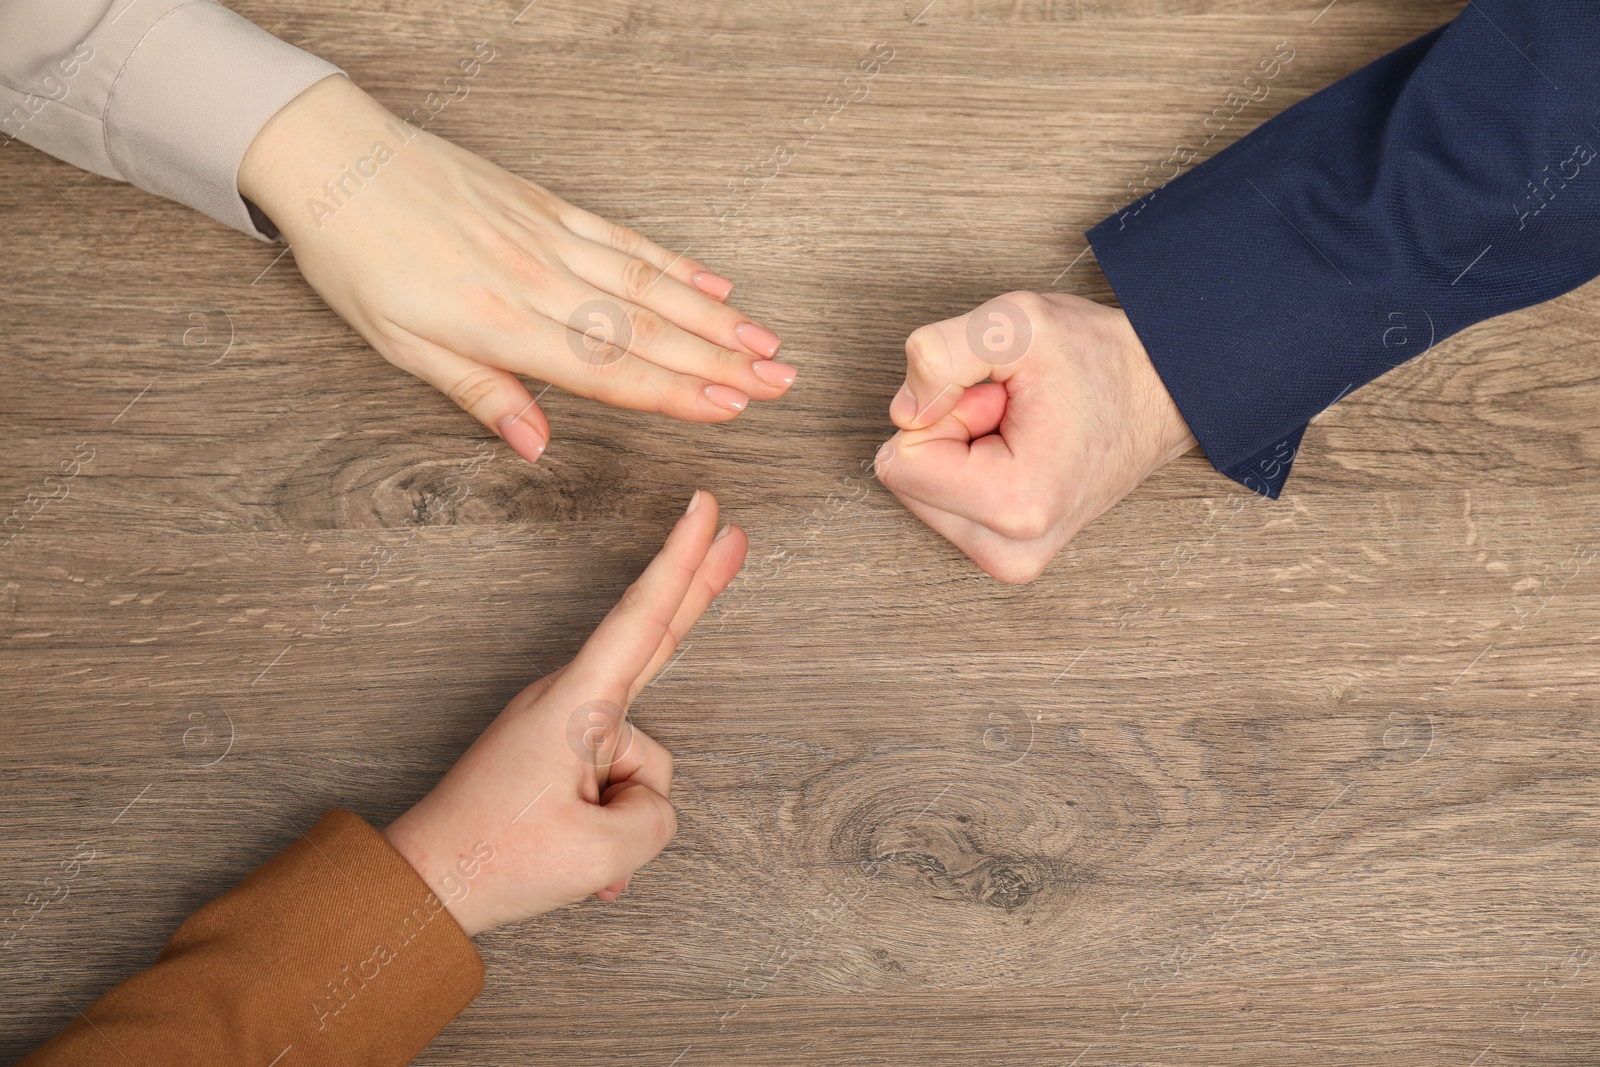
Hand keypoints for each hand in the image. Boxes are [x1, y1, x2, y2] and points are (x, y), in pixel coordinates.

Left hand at [238, 76, 795, 464]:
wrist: (335, 160)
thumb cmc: (358, 257)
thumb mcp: (401, 345)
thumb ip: (480, 393)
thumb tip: (536, 446)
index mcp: (499, 322)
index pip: (607, 369)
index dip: (675, 394)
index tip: (730, 411)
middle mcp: (537, 278)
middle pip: (647, 328)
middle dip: (722, 361)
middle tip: (781, 383)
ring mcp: (549, 237)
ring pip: (650, 284)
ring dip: (715, 317)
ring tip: (768, 343)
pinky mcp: (549, 206)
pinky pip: (624, 239)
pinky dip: (675, 263)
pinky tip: (715, 284)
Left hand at [381, 490, 745, 934]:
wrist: (425, 884)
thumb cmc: (499, 858)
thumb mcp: (605, 852)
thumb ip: (656, 814)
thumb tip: (645, 796)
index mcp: (577, 706)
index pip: (643, 620)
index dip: (682, 562)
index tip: (704, 507)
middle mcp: (570, 701)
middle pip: (652, 639)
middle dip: (697, 588)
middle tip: (733, 534)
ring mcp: (562, 726)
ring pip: (637, 761)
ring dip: (621, 816)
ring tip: (570, 843)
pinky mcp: (555, 752)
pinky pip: (611, 780)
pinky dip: (607, 823)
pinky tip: (579, 851)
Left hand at [878, 292, 1196, 582]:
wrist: (1160, 394)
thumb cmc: (1100, 360)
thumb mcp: (1017, 323)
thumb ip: (940, 354)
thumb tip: (903, 411)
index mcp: (1016, 505)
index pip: (901, 462)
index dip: (942, 411)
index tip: (999, 401)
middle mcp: (1011, 550)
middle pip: (907, 481)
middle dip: (949, 432)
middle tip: (1013, 413)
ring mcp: (1010, 559)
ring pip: (923, 492)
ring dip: (961, 449)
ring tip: (1022, 431)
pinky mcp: (1008, 556)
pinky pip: (944, 504)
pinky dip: (971, 468)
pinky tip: (1021, 451)